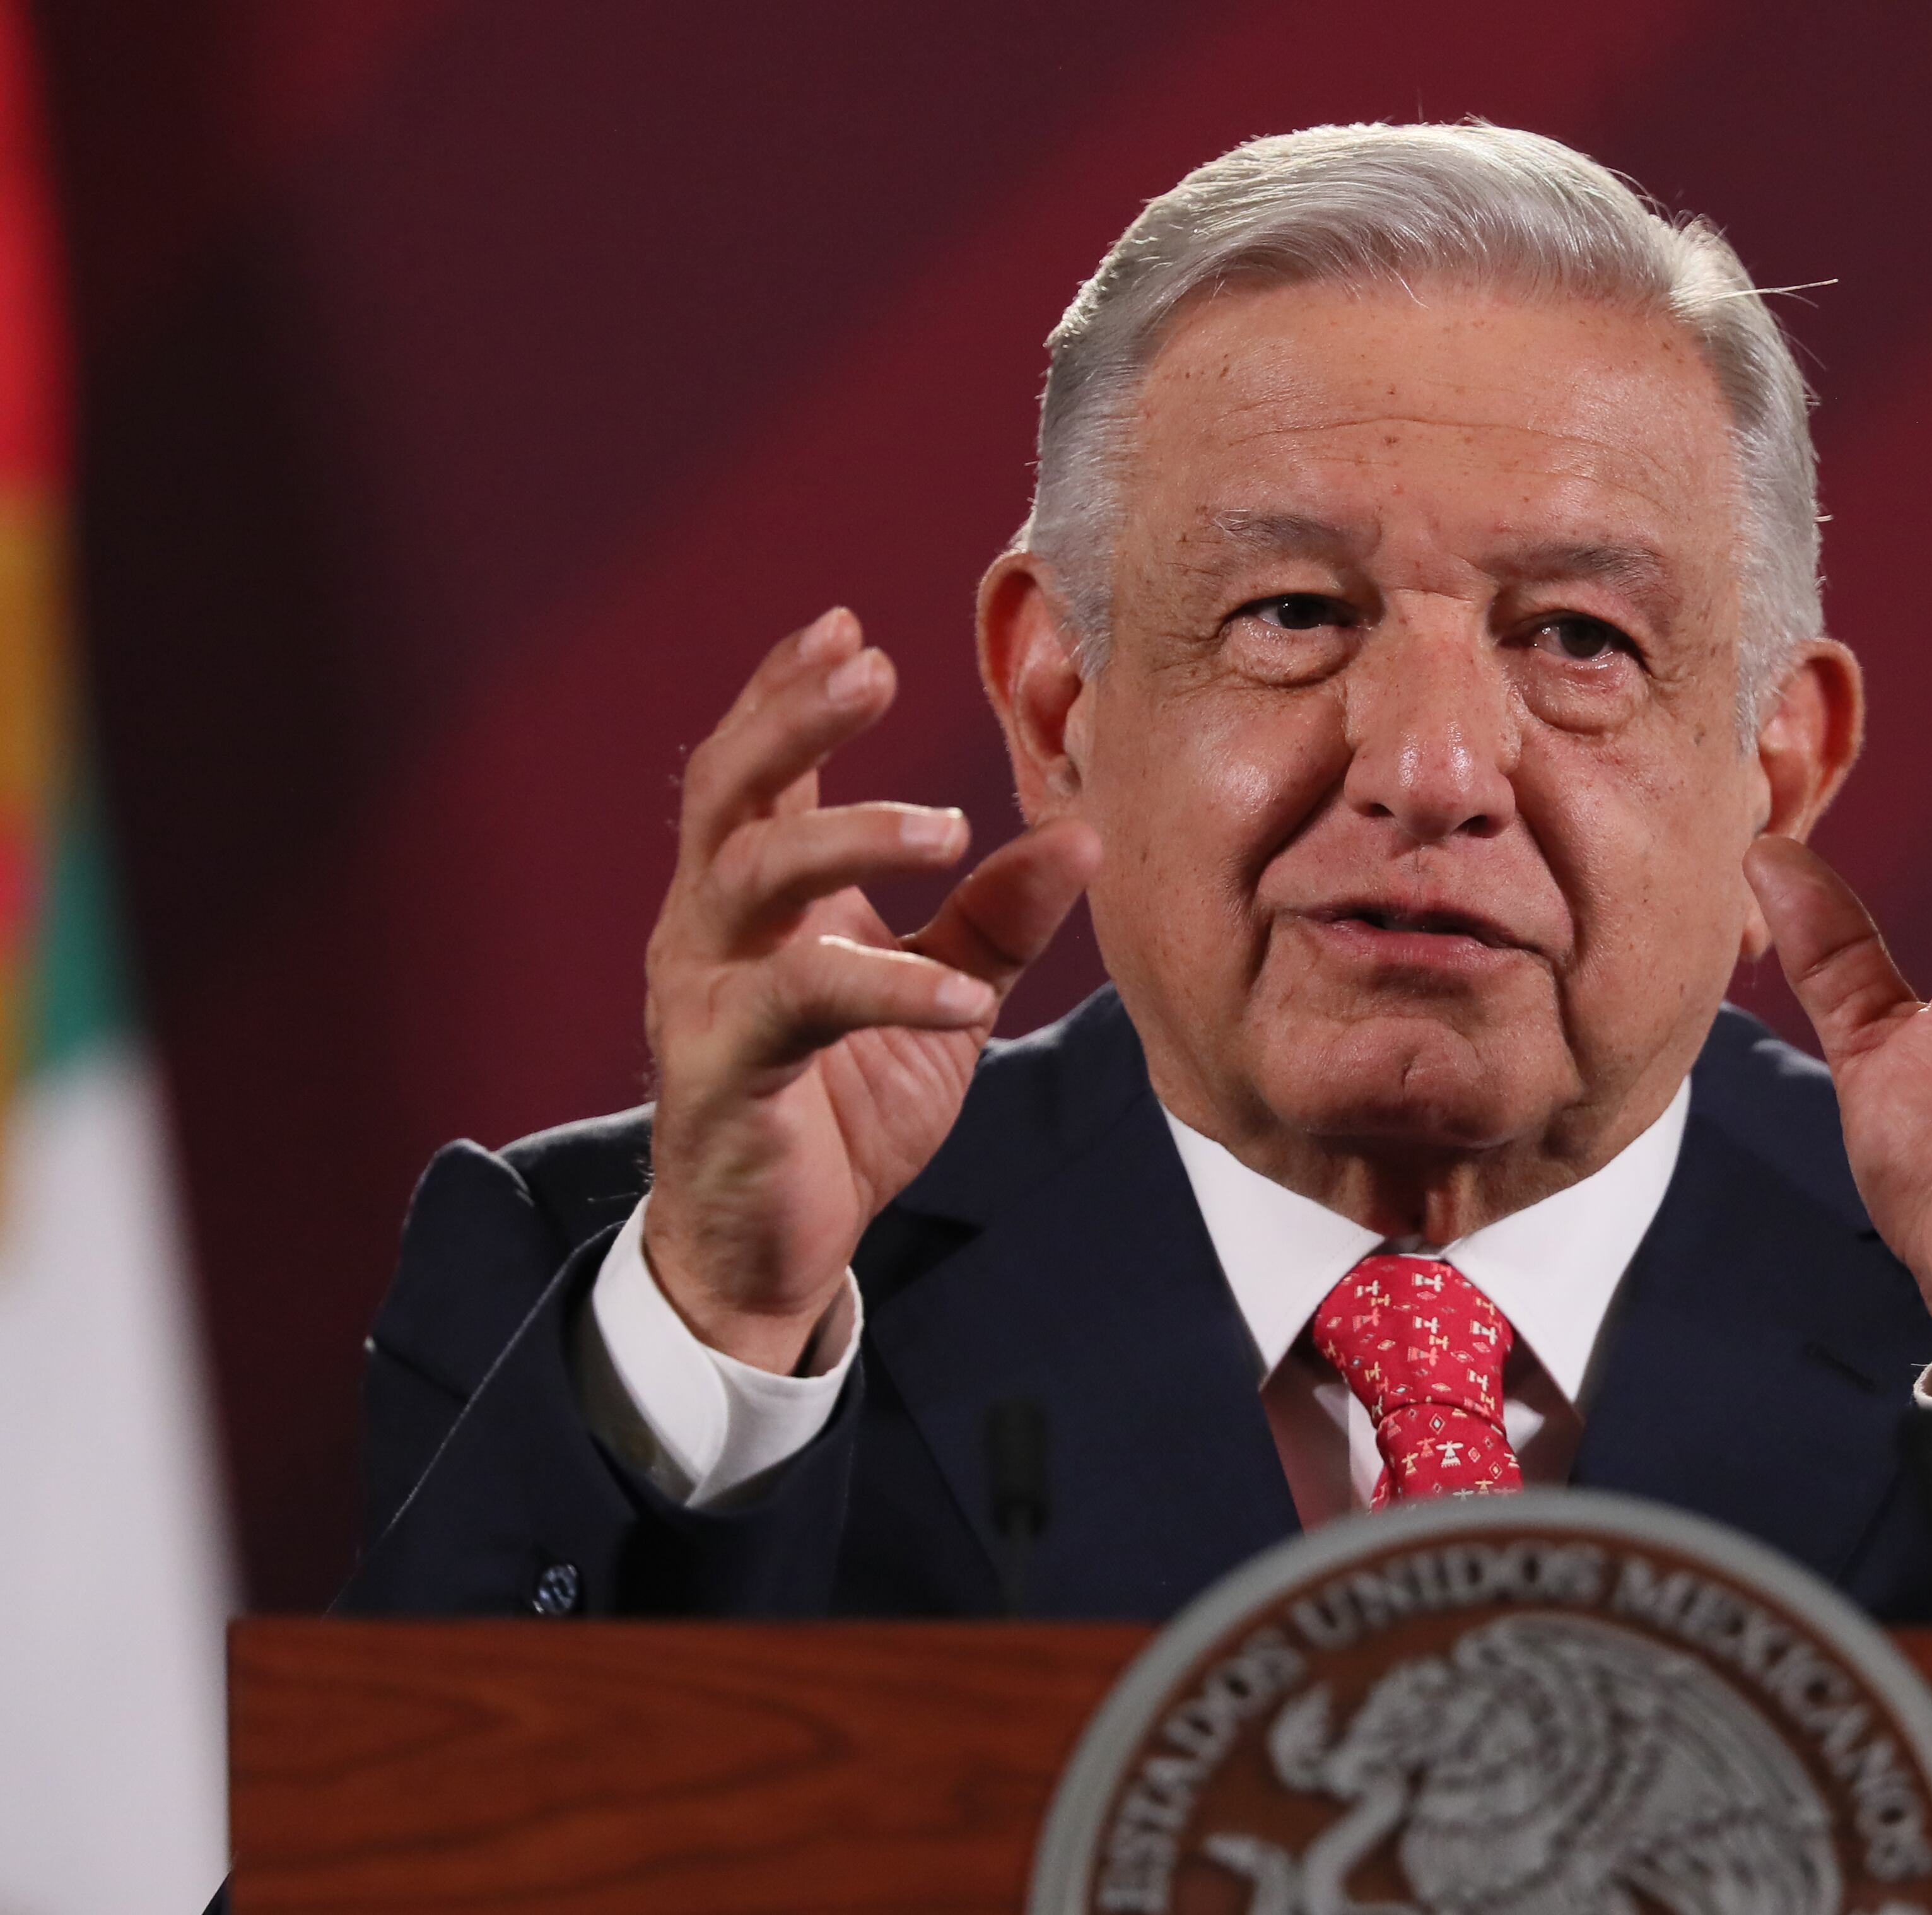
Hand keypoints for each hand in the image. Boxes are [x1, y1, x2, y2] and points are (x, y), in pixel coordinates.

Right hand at [642, 609, 1099, 1370]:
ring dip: (849, 834)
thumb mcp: (935, 997)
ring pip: (750, 875)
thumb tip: (1082, 834)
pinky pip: (796, 1002)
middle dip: (794, 717)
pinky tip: (964, 996)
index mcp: (754, 899)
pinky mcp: (723, 1070)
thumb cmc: (842, 1109)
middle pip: (730, 789)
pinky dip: (887, 986)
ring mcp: (704, 994)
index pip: (756, 767)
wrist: (775, 1249)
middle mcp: (710, 928)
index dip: (788, 690)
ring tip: (948, 827)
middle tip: (871, 667)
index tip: (846, 626)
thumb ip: (996, 920)